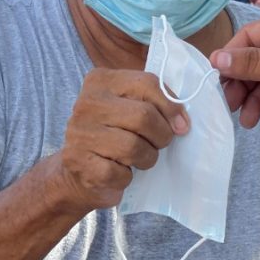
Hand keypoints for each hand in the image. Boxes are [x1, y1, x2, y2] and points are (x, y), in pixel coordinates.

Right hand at [55, 69, 188, 213]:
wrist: (78, 172)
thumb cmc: (114, 135)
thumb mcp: (132, 109)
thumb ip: (157, 104)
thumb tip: (181, 123)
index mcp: (101, 81)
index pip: (147, 84)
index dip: (171, 107)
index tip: (181, 125)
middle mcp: (86, 103)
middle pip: (143, 116)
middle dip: (161, 136)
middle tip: (158, 144)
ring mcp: (79, 133)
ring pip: (133, 147)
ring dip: (146, 158)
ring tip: (139, 158)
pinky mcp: (79, 163)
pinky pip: (119, 173)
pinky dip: (126, 178)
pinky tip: (119, 172)